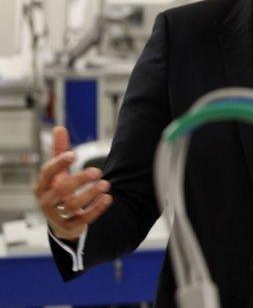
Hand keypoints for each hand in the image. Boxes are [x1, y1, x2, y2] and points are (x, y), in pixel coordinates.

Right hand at [33, 126, 111, 240]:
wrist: (61, 221)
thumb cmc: (58, 191)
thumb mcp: (57, 173)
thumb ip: (59, 152)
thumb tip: (59, 128)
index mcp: (41, 186)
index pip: (47, 173)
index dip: (59, 163)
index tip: (74, 154)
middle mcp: (46, 201)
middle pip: (61, 190)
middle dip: (79, 180)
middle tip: (97, 171)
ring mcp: (57, 216)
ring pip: (72, 205)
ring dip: (91, 194)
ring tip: (106, 184)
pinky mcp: (70, 227)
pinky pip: (83, 219)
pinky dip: (96, 209)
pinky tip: (108, 198)